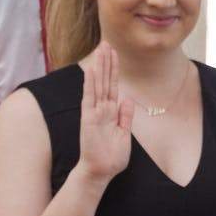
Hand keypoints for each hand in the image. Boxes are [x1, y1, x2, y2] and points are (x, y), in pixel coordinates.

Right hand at [78, 42, 133, 181]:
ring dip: (99, 66)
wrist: (100, 172)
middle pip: (104, 80)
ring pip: (98, 84)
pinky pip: (90, 97)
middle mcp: (102, 109)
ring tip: (101, 49)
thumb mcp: (125, 134)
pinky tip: (91, 69)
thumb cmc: (112, 157)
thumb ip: (125, 117)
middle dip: (106, 62)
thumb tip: (127, 99)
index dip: (114, 70)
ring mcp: (94, 112)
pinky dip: (90, 83)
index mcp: (111, 112)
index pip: (113, 86)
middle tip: (106, 43)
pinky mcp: (88, 118)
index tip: (114, 54)